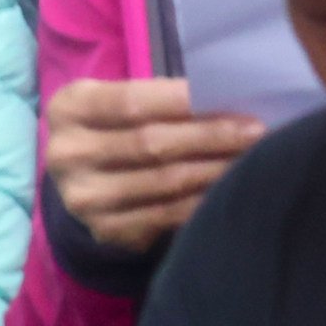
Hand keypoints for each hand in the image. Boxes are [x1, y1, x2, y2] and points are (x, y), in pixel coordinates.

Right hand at [44, 78, 262, 253]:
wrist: (85, 176)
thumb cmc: (120, 124)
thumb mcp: (125, 99)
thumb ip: (164, 96)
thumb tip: (232, 98)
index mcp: (70, 108)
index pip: (133, 102)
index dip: (187, 102)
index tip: (237, 103)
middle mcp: (67, 154)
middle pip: (151, 144)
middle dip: (213, 137)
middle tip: (258, 133)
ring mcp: (83, 197)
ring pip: (165, 182)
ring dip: (217, 169)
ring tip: (255, 158)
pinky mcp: (105, 230)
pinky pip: (168, 214)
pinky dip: (206, 200)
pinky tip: (233, 188)